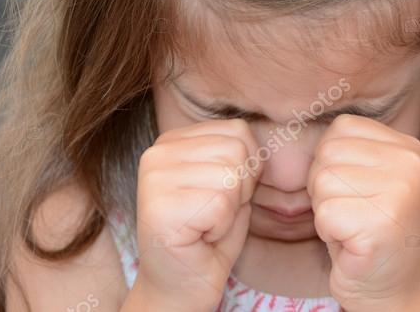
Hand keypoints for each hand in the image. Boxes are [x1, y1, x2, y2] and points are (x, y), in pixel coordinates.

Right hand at [132, 119, 260, 311]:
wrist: (182, 286)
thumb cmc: (210, 235)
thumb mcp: (231, 183)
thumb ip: (241, 154)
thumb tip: (266, 135)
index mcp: (173, 140)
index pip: (239, 131)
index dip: (247, 170)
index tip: (221, 196)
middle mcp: (156, 152)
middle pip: (237, 151)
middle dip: (241, 189)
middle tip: (214, 214)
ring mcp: (153, 179)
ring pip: (231, 177)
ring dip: (231, 209)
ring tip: (206, 224)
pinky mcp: (159, 208)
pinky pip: (221, 204)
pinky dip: (221, 227)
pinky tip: (200, 237)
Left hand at [307, 114, 419, 311]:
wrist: (392, 290)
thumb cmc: (367, 232)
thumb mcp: (366, 178)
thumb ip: (348, 149)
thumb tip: (295, 113)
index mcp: (408, 146)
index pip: (340, 129)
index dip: (331, 164)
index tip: (354, 193)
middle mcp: (410, 163)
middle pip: (328, 154)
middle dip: (325, 189)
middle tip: (351, 215)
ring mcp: (400, 192)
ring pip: (323, 182)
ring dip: (326, 212)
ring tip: (352, 228)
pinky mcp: (382, 224)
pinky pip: (325, 214)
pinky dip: (328, 234)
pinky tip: (352, 244)